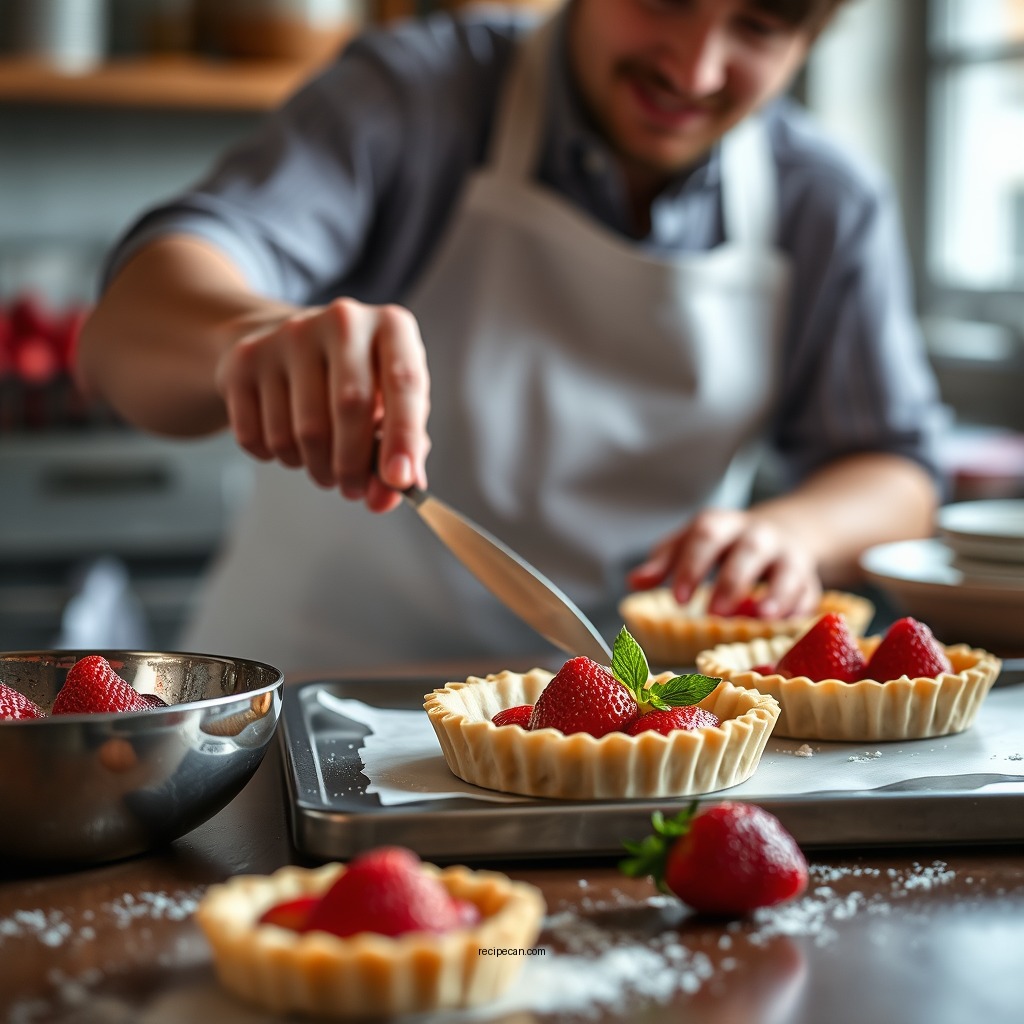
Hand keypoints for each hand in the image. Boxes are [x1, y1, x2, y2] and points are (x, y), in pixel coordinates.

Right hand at [215, 298, 430, 512]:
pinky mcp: (245, 359)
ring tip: (323, 462)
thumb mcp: (393, 405)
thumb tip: (384, 499)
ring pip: (303, 431)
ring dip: (316, 467)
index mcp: (391, 326)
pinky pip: (259, 436)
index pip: (404, 382)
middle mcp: (341, 321)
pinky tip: (289, 443)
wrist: (292, 343)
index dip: (404, 436)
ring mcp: (288, 336)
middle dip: (354, 465)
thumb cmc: (360, 380)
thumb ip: (402, 452)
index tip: (399, 480)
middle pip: (349, 407)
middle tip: (354, 490)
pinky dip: (277, 457)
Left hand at [627, 508, 821, 618]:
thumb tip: (633, 580)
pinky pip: (809, 592)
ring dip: (775, 593)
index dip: (692, 566)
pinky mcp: (808, 577)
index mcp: (722, 525)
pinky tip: (786, 623)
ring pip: (787, 569)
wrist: (781, 530)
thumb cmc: (723, 544)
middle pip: (748, 551)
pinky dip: (799, 608)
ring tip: (760, 616)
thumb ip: (664, 561)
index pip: (706, 537)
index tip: (678, 598)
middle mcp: (757, 535)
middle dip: (732, 581)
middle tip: (713, 612)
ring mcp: (787, 554)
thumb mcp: (690, 543)